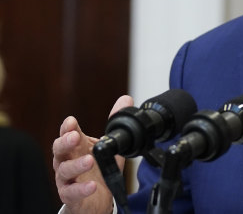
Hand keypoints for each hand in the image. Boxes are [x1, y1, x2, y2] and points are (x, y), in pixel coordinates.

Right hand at [53, 95, 133, 213]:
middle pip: (59, 149)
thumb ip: (115, 122)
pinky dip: (81, 189)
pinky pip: (72, 192)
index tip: (71, 121)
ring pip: (64, 170)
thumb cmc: (98, 169)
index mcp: (76, 146)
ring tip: (89, 160)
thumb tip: (126, 99)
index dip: (67, 127)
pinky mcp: (70, 195)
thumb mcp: (109, 144)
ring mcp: (66, 179)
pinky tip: (92, 185)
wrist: (96, 199)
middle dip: (65, 141)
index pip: (67, 133)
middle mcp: (67, 161)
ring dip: (76, 165)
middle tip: (75, 136)